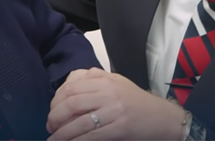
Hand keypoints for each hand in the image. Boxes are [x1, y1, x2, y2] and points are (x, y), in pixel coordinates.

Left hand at [47, 68, 185, 139]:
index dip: (56, 100)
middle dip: (55, 116)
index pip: (71, 87)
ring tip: (53, 139)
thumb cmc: (138, 102)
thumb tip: (69, 84)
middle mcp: (108, 92)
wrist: (164, 118)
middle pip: (71, 102)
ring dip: (61, 133)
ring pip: (78, 121)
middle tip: (50, 126)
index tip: (52, 111)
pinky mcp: (120, 128)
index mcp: (106, 79)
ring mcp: (114, 110)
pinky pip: (91, 136)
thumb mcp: (117, 82)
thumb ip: (95, 78)